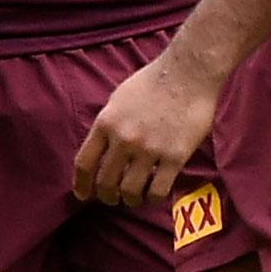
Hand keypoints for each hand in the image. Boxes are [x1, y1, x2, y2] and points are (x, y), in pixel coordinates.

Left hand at [72, 52, 221, 206]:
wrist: (189, 72)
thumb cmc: (154, 81)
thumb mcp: (118, 98)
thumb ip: (108, 124)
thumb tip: (101, 149)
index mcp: (106, 123)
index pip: (84, 163)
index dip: (81, 184)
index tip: (83, 195)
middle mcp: (124, 139)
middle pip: (105, 183)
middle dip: (107, 196)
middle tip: (113, 198)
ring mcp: (149, 149)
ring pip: (130, 192)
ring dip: (131, 199)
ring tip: (136, 196)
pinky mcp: (175, 157)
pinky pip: (157, 191)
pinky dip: (153, 198)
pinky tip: (155, 192)